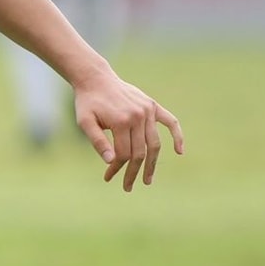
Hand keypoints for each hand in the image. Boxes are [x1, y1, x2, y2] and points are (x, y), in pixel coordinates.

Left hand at [74, 76, 184, 191]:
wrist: (95, 78)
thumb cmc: (87, 102)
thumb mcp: (85, 122)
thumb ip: (97, 141)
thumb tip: (110, 161)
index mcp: (121, 122)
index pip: (124, 154)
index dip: (117, 168)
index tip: (108, 178)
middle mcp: (138, 116)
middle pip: (140, 152)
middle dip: (134, 172)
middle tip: (128, 187)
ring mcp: (148, 111)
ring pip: (154, 143)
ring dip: (152, 163)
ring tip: (148, 180)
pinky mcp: (153, 105)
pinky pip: (170, 122)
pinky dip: (177, 135)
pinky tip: (179, 151)